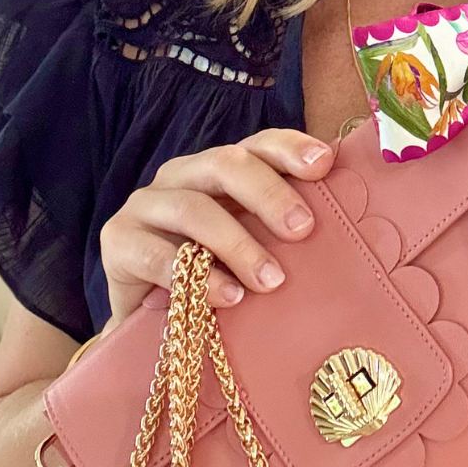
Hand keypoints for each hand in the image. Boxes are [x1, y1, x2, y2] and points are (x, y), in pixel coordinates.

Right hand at [99, 127, 336, 330]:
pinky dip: (199, 277)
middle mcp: (182, 176)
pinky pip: (159, 255)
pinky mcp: (118, 241)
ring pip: (194, 208)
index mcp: (219, 169)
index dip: (289, 148)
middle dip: (268, 193)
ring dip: (238, 244)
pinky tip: (230, 298)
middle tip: (303, 229)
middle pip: (225, 164)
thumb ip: (283, 231)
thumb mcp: (253, 248)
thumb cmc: (215, 277)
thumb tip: (349, 227)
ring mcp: (146, 205)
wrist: (152, 321)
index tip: (323, 164)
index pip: (256, 145)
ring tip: (272, 280)